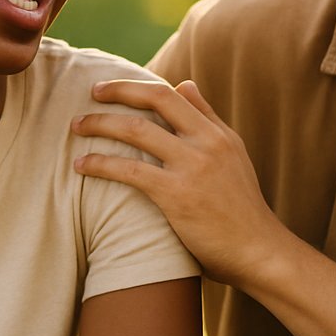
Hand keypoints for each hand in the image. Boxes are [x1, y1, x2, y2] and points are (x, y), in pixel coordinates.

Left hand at [72, 79, 290, 285]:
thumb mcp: (233, 155)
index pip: (172, 94)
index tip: (111, 88)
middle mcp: (207, 142)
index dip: (136, 86)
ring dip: (101, 124)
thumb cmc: (241, 209)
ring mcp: (192, 167)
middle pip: (155, 99)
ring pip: (137, 130)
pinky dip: (101, 163)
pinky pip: (130, 170)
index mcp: (218, 133)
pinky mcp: (177, 195)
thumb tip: (185, 84)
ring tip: (76, 127)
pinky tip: (81, 166)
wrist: (258, 252)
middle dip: (118, 91)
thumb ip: (208, 120)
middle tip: (90, 93)